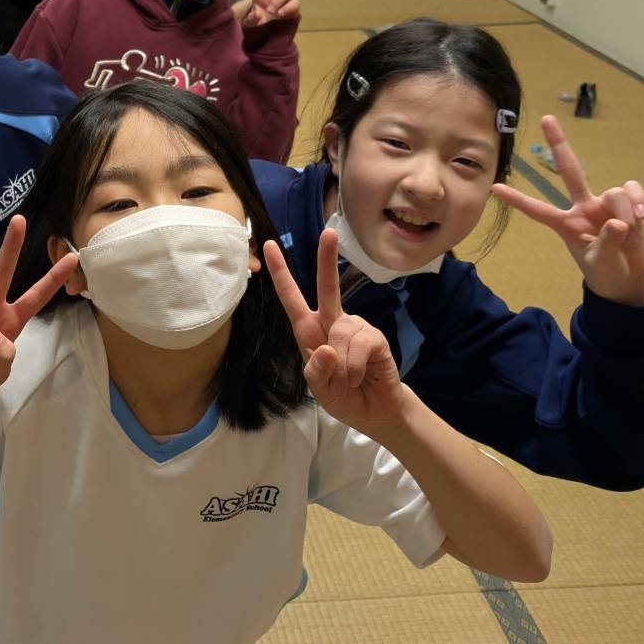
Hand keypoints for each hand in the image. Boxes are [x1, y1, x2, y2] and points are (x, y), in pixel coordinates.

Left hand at [241, 0, 299, 28]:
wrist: (271, 25)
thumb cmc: (259, 18)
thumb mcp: (252, 21)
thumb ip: (252, 19)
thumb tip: (256, 15)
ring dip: (279, 0)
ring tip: (274, 11)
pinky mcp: (293, 4)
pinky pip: (294, 3)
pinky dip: (288, 9)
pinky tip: (281, 14)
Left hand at [264, 229, 402, 432]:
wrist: (374, 411)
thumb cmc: (342, 395)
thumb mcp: (319, 389)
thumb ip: (316, 372)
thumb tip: (328, 348)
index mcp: (310, 330)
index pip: (291, 298)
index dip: (280, 272)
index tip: (268, 246)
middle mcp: (332, 322)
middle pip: (327, 286)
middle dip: (327, 259)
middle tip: (329, 231)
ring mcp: (355, 327)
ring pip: (341, 332)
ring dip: (342, 365)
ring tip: (348, 379)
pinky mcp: (374, 338)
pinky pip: (360, 345)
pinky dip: (355, 366)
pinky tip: (361, 375)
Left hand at [491, 116, 643, 305]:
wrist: (625, 278)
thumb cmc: (604, 270)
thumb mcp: (600, 262)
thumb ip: (606, 243)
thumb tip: (617, 222)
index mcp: (565, 224)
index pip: (538, 210)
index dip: (518, 200)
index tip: (495, 187)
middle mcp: (582, 207)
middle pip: (570, 169)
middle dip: (559, 143)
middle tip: (547, 118)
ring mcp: (603, 204)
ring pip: (614, 192)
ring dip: (625, 212)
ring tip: (629, 233)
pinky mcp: (625, 204)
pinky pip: (631, 190)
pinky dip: (638, 201)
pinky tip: (642, 216)